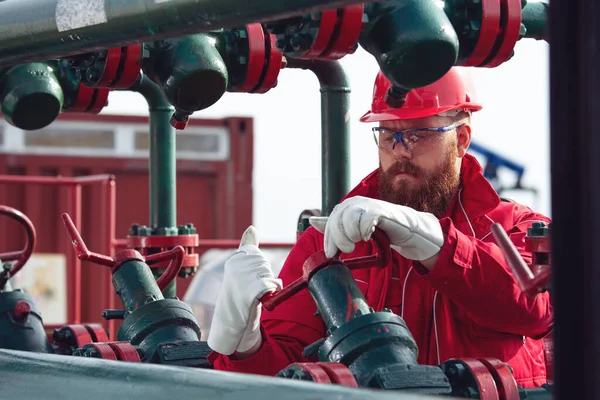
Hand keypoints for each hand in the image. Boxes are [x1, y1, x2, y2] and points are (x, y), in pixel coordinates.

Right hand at [207, 226, 282, 355]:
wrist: (233, 317)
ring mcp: (243, 278)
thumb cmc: (239, 290)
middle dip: (264, 276)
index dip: (257, 269)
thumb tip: (251, 228)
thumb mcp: (241, 266)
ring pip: (269, 275)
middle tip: (252, 287)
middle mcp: (236, 266)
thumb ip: (247, 247)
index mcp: (235, 259)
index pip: (258, 257)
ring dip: (268, 285)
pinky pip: (271, 286)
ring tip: (255, 293)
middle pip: (265, 265)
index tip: (248, 278)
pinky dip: (271, 292)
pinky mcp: (251, 291)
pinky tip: (261, 297)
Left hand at [309, 196, 443, 260]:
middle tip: (348, 249)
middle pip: (337, 219)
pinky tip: (370, 235)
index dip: (330, 239)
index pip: (330, 222)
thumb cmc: (380, 229)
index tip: (332, 254)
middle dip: (339, 239)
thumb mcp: (353, 228)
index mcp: (346, 207)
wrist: (407, 230)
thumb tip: (313, 221)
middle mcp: (355, 202)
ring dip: (352, 234)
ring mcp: (368, 205)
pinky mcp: (381, 210)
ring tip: (360, 240)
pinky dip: (366, 230)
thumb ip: (335, 225)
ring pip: (349, 219)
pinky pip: (366, 219)